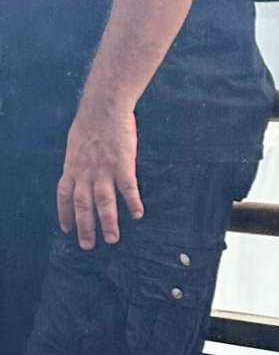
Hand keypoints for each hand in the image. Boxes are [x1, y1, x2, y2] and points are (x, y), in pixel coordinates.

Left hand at [58, 103, 141, 248]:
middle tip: (88, 245)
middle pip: (83, 205)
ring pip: (103, 201)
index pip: (64, 196)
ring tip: (112, 239)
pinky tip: (137, 215)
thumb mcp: (75, 145)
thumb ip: (77, 163)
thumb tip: (76, 173)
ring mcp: (104, 170)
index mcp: (72, 167)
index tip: (67, 229)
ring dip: (107, 222)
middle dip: (84, 227)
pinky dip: (132, 202)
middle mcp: (85, 172)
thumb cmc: (90, 124)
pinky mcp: (123, 165)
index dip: (65, 214)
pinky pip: (128, 188)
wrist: (103, 108)